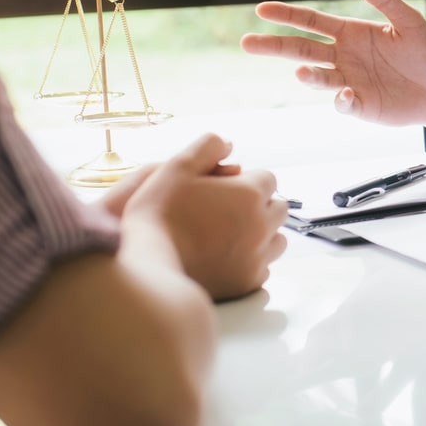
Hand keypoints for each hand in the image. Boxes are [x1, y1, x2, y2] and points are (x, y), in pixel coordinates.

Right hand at [116, 134, 287, 300]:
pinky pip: (264, 266)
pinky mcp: (249, 281)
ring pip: (277, 238)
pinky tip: (229, 257)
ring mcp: (257, 255)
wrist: (146, 264)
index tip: (226, 190)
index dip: (247, 182)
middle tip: (230, 211)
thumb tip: (229, 143)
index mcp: (249, 194)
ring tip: (233, 234)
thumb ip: (207, 147)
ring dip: (263, 233)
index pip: (268, 178)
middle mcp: (262, 224)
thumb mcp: (177, 167)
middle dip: (261, 206)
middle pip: (278, 207)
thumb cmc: (158, 212)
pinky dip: (253, 261)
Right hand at [240, 0, 425, 126]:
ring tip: (300, 71)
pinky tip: (347, 93)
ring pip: (318, 77)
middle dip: (274, 45)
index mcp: (349, 33)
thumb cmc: (424, 53)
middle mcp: (342, 57)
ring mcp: (348, 82)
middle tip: (247, 43)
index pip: (311, 21)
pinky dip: (341, 99)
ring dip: (308, 74)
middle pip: (301, 49)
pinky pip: (343, 103)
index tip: (262, 10)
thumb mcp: (409, 22)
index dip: (287, 15)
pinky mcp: (360, 106)